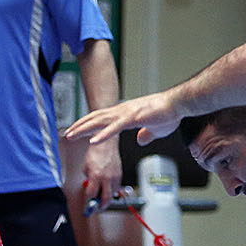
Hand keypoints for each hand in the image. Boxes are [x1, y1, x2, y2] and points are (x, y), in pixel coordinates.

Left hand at [65, 91, 179, 147]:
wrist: (179, 104)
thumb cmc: (169, 113)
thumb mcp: (154, 129)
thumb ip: (146, 134)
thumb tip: (141, 140)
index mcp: (126, 113)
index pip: (102, 118)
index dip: (88, 124)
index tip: (76, 131)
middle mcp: (123, 111)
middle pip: (96, 118)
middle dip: (80, 126)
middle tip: (66, 134)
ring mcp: (127, 113)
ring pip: (101, 121)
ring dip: (85, 129)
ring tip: (72, 136)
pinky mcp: (134, 118)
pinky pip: (115, 128)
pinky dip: (103, 135)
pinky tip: (93, 141)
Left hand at [80, 138, 122, 213]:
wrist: (107, 143)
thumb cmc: (96, 152)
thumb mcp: (86, 166)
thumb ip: (88, 178)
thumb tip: (90, 187)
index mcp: (96, 176)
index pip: (92, 195)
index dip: (89, 201)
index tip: (87, 205)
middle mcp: (107, 178)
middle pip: (105, 199)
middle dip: (100, 207)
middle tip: (96, 209)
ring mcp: (115, 177)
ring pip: (112, 194)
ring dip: (107, 199)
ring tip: (102, 201)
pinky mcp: (120, 175)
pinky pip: (116, 188)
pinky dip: (112, 192)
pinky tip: (107, 191)